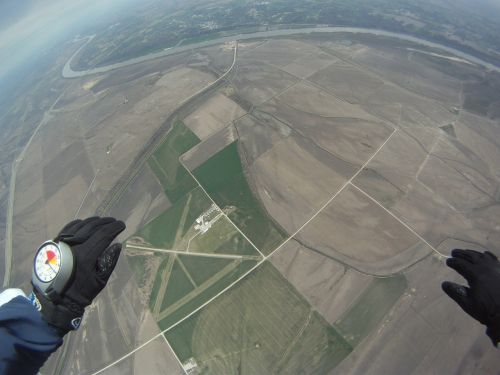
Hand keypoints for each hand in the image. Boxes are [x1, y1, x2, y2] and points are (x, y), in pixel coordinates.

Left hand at [33, 217, 124, 332]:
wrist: (56, 300)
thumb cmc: (82, 292)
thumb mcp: (100, 280)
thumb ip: (110, 261)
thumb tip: (117, 244)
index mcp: (86, 256)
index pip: (103, 235)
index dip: (114, 228)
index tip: (122, 225)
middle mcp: (73, 246)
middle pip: (92, 227)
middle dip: (105, 222)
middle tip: (114, 221)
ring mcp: (62, 243)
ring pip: (80, 225)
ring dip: (93, 222)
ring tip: (102, 221)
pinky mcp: (54, 244)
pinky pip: (67, 228)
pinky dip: (79, 224)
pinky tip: (85, 224)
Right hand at [442, 249, 499, 346]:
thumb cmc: (486, 310)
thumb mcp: (467, 303)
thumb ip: (455, 292)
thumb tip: (444, 283)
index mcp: (475, 275)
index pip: (461, 264)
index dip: (453, 262)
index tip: (448, 261)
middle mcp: (485, 269)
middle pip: (471, 256)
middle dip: (461, 253)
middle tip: (454, 252)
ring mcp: (496, 269)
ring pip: (482, 256)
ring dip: (473, 253)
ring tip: (466, 252)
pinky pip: (494, 259)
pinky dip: (487, 255)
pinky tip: (485, 254)